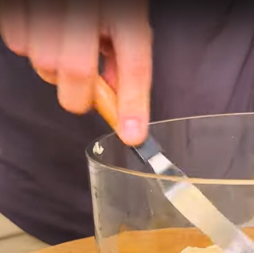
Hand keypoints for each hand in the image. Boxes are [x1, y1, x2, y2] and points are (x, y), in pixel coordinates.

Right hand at [0, 0, 151, 145]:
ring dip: (54, 68)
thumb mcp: (126, 19)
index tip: (133, 135)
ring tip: (65, 44)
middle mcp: (85, 6)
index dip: (134, 104)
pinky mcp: (18, 6)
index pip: (134, 63)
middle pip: (74, 69)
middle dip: (79, 94)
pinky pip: (17, 44)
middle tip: (84, 91)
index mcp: (124, 11)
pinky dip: (31, 47)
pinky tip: (44, 30)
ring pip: (43, 61)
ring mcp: (47, 5)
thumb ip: (123, 59)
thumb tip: (119, 100)